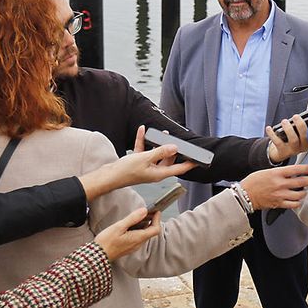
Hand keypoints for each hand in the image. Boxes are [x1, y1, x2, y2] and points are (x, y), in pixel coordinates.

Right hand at [80, 127, 196, 197]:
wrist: (108, 176)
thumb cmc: (125, 172)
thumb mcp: (145, 159)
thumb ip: (160, 152)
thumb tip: (174, 147)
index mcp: (159, 173)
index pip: (179, 169)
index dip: (189, 164)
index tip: (199, 160)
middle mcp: (154, 171)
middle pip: (168, 159)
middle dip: (172, 148)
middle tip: (177, 139)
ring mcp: (146, 167)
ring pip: (156, 154)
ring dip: (158, 143)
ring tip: (160, 133)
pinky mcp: (138, 163)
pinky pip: (144, 150)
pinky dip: (144, 141)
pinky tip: (142, 131)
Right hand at [94, 203, 163, 261]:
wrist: (98, 256)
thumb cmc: (106, 242)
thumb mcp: (119, 227)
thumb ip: (133, 218)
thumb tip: (144, 211)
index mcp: (138, 238)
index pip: (155, 229)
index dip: (157, 219)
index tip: (156, 211)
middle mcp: (138, 244)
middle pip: (151, 232)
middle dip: (152, 221)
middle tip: (148, 211)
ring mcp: (134, 246)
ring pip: (144, 235)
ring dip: (145, 225)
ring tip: (139, 216)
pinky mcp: (129, 247)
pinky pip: (138, 237)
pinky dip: (139, 230)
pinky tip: (131, 225)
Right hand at [240, 164, 307, 209]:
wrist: (245, 194)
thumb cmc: (253, 182)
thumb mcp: (266, 172)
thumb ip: (279, 172)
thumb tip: (291, 172)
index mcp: (276, 173)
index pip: (296, 169)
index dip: (306, 169)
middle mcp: (280, 184)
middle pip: (301, 182)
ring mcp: (280, 195)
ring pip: (300, 194)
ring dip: (304, 192)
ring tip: (304, 191)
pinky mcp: (279, 204)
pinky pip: (293, 204)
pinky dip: (298, 202)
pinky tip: (297, 200)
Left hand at [265, 114, 307, 162]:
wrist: (281, 152)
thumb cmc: (291, 138)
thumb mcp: (298, 133)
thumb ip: (300, 126)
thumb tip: (299, 116)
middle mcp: (303, 147)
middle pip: (304, 136)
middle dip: (300, 125)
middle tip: (295, 116)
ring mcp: (293, 151)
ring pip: (293, 140)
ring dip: (288, 129)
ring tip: (284, 121)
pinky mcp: (283, 152)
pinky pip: (278, 142)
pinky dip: (272, 134)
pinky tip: (269, 128)